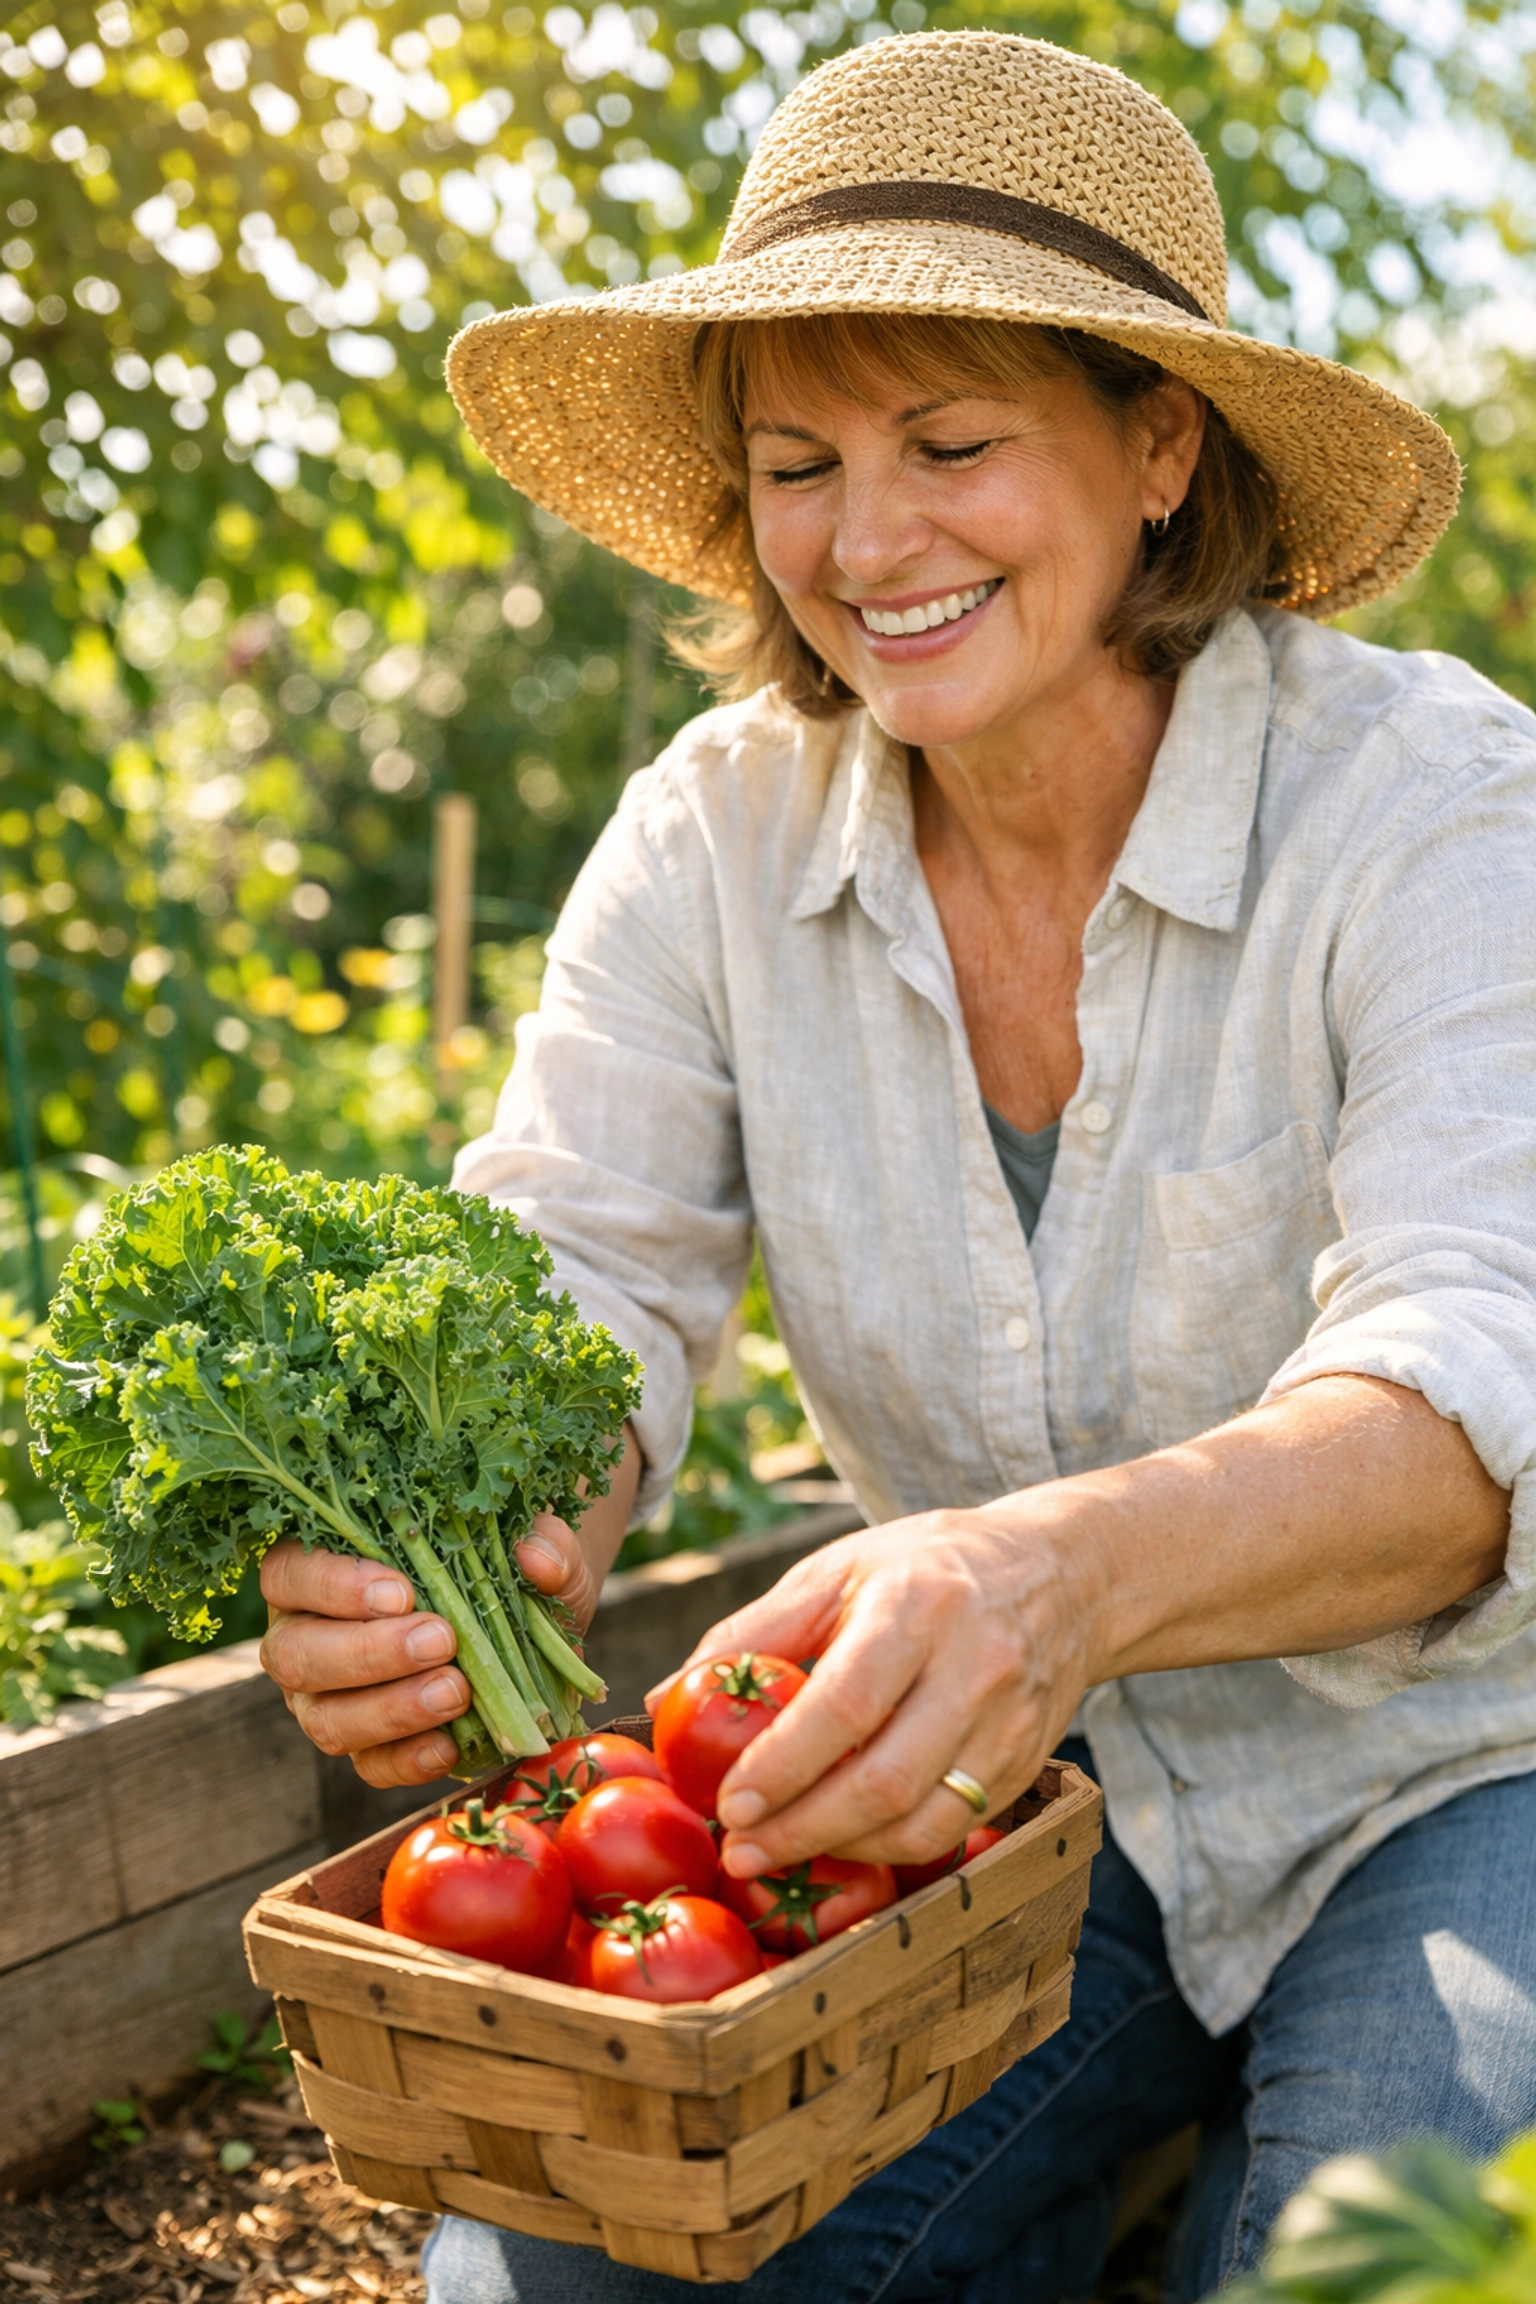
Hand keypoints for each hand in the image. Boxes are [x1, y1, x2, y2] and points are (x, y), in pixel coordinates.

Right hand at [258, 1514, 597, 1787]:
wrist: (528, 1624)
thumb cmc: (502, 1564)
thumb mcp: (531, 1541)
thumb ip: (542, 1539)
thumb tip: (537, 1559)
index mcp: (316, 1569)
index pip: (289, 1574)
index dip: (333, 1586)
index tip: (402, 1592)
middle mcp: (304, 1635)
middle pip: (295, 1654)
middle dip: (367, 1651)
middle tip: (439, 1641)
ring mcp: (326, 1699)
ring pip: (325, 1718)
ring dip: (390, 1709)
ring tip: (455, 1692)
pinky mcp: (366, 1747)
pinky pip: (370, 1765)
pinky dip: (409, 1759)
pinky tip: (450, 1744)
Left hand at [647, 1504, 1097, 1878]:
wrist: (1059, 1573)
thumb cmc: (923, 1568)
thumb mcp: (835, 1571)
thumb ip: (751, 1633)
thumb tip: (662, 1700)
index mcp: (918, 1606)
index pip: (846, 1705)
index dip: (783, 1767)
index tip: (728, 1806)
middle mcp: (975, 1666)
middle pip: (885, 1781)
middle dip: (802, 1831)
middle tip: (740, 1853)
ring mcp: (1011, 1723)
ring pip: (924, 1822)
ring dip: (843, 1852)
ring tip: (782, 1853)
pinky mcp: (1028, 1763)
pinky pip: (954, 1829)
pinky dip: (891, 1848)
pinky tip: (843, 1842)